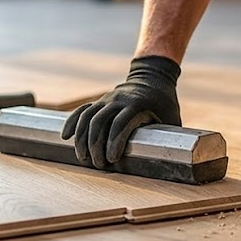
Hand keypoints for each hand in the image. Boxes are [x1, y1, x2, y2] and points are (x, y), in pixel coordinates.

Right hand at [61, 56, 181, 167]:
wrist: (152, 76)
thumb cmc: (165, 102)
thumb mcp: (172, 118)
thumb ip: (169, 138)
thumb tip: (174, 163)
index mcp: (137, 104)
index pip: (120, 124)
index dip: (114, 142)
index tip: (112, 159)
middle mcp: (118, 100)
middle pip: (100, 122)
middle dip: (95, 145)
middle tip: (98, 164)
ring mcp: (107, 99)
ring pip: (88, 117)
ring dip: (82, 138)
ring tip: (82, 157)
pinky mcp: (100, 101)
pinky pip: (82, 111)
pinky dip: (72, 123)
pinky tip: (65, 137)